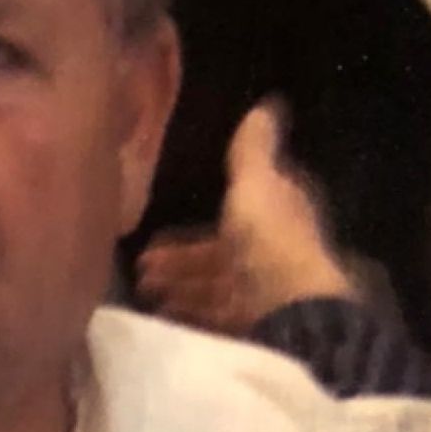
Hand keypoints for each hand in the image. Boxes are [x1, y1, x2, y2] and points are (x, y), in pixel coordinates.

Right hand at [137, 100, 353, 334]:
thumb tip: (266, 105)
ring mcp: (262, 293)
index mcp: (274, 215)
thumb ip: (253, 150)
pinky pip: (216, 318)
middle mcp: (270, 253)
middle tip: (140, 270)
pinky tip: (163, 320)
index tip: (155, 234)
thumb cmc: (269, 240)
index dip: (197, 225)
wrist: (290, 310)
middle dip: (180, 261)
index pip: (235, 215)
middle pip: (220, 257)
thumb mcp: (256, 183)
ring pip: (215, 288)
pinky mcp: (254, 325)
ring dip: (180, 288)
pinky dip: (190, 315)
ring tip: (144, 293)